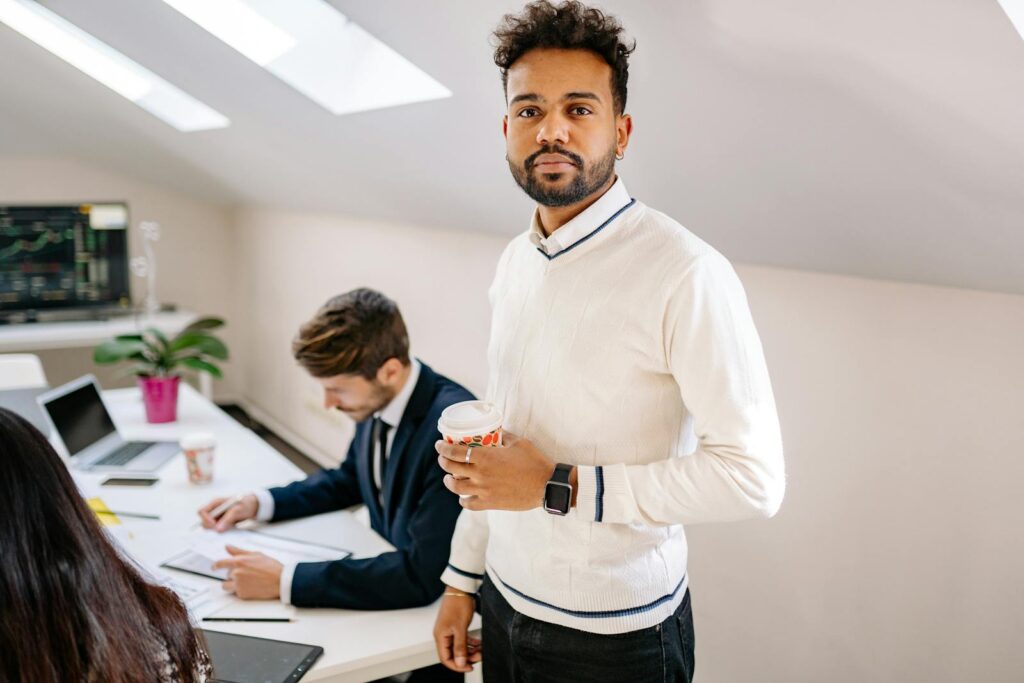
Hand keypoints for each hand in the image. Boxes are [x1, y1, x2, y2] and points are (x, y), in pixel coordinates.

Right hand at [198, 494, 258, 530]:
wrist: (254, 506)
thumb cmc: (246, 503)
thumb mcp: (237, 510)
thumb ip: (227, 519)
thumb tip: (217, 529)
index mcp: (216, 503)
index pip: (202, 511)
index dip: (206, 519)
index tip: (214, 525)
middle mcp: (215, 510)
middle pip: (204, 521)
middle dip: (211, 527)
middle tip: (223, 528)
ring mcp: (218, 517)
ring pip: (210, 527)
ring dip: (218, 529)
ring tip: (230, 525)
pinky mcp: (222, 522)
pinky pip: (218, 529)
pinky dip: (223, 530)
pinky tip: (232, 527)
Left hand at [212, 545, 282, 599]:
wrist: (280, 581)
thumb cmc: (271, 567)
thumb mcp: (256, 554)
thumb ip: (239, 551)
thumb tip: (228, 547)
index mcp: (239, 562)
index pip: (220, 563)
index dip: (216, 565)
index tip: (214, 567)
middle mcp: (236, 573)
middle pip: (226, 575)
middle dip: (233, 575)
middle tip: (246, 574)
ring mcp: (238, 585)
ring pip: (227, 586)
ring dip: (232, 584)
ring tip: (245, 582)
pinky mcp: (242, 594)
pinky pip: (235, 593)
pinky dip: (241, 590)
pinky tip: (252, 586)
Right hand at [433, 588, 481, 671]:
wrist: (461, 588)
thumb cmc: (458, 604)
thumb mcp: (460, 628)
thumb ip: (460, 647)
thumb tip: (460, 663)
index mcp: (440, 636)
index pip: (446, 658)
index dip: (457, 666)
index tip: (470, 667)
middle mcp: (443, 635)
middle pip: (453, 654)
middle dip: (467, 657)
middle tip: (479, 656)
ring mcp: (449, 631)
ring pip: (459, 647)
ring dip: (470, 650)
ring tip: (481, 649)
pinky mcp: (456, 626)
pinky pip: (463, 640)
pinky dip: (471, 643)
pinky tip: (479, 643)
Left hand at [435, 431, 555, 510]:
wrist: (546, 485)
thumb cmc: (534, 461)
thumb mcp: (518, 442)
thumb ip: (504, 435)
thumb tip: (496, 430)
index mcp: (485, 456)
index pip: (455, 451)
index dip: (443, 448)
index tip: (439, 444)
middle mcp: (480, 474)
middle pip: (451, 468)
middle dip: (443, 461)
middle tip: (443, 458)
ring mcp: (484, 490)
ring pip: (456, 487)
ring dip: (449, 481)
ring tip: (448, 478)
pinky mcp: (490, 503)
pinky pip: (469, 504)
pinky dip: (463, 500)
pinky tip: (463, 497)